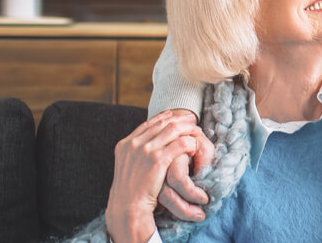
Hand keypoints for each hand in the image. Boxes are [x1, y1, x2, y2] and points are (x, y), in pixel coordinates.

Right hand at [105, 110, 206, 242]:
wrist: (127, 207)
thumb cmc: (130, 193)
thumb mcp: (127, 169)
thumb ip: (135, 157)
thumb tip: (145, 152)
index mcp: (124, 144)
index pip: (146, 125)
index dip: (162, 118)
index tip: (173, 115)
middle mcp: (134, 144)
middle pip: (161, 124)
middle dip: (178, 119)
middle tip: (191, 119)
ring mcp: (145, 150)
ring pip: (172, 129)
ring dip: (187, 128)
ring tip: (197, 130)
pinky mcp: (158, 159)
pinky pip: (180, 144)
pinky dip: (190, 142)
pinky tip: (196, 146)